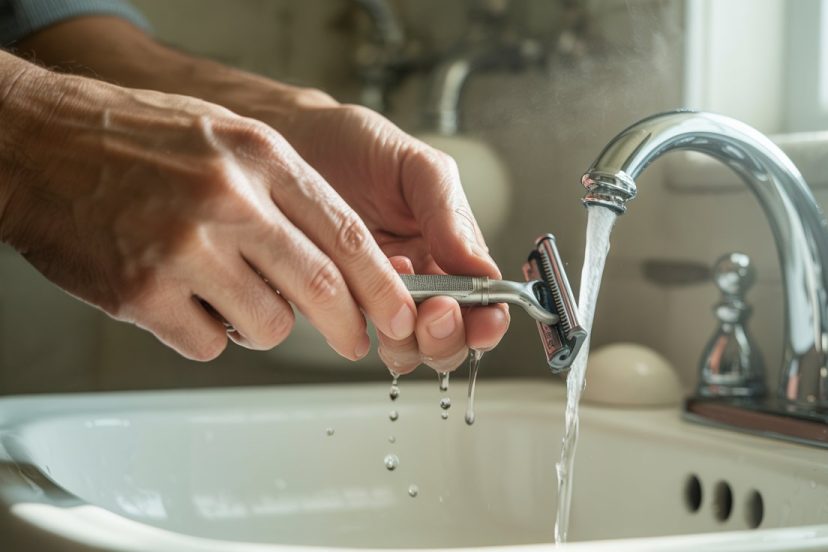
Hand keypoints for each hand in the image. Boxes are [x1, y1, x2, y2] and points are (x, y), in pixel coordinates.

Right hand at [0, 63, 420, 360]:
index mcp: (259, 157)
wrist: (37, 141)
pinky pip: (210, 344)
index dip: (381, 284)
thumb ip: (284, 192)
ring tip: (231, 295)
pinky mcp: (144, 294)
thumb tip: (335, 256)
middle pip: (321, 288)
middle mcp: (229, 201)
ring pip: (269, 326)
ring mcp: (185, 249)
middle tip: (354, 342)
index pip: (345, 235)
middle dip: (348, 326)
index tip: (399, 313)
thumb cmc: (133, 139)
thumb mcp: (227, 138)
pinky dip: (208, 334)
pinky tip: (185, 302)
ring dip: (263, 324)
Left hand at [263, 100, 510, 373]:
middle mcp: (420, 280)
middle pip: (450, 338)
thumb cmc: (357, 147)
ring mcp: (378, 296)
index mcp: (451, 251)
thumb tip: (482, 269)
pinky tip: (356, 289)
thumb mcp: (417, 167)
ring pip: (408, 349)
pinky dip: (363, 329)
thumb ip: (450, 214)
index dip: (487, 321)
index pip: (483, 303)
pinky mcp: (338, 302)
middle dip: (448, 335)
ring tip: (395, 288)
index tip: (483, 320)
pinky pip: (358, 336)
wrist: (295, 138)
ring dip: (408, 339)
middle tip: (436, 309)